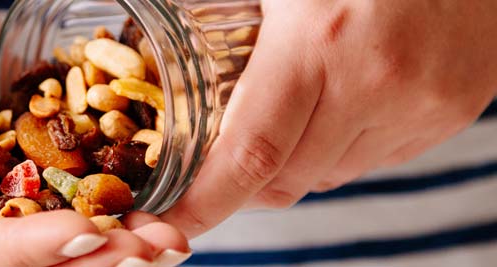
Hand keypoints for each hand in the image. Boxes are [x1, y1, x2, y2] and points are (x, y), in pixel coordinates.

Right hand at [0, 1, 189, 265]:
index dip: (29, 253)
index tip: (87, 232)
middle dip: (87, 260)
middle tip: (147, 247)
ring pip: (55, 248)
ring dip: (113, 247)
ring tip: (167, 239)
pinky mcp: (26, 186)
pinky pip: (72, 205)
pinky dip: (116, 209)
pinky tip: (160, 211)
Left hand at [161, 0, 496, 236]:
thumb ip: (225, 16)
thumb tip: (159, 44)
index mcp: (316, 42)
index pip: (250, 152)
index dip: (206, 200)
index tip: (172, 220)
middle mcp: (370, 83)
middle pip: (285, 178)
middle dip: (242, 187)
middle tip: (217, 169)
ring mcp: (416, 105)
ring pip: (328, 175)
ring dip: (294, 164)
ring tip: (291, 113)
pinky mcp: (446, 115)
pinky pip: (374, 160)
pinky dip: (341, 150)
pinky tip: (340, 106)